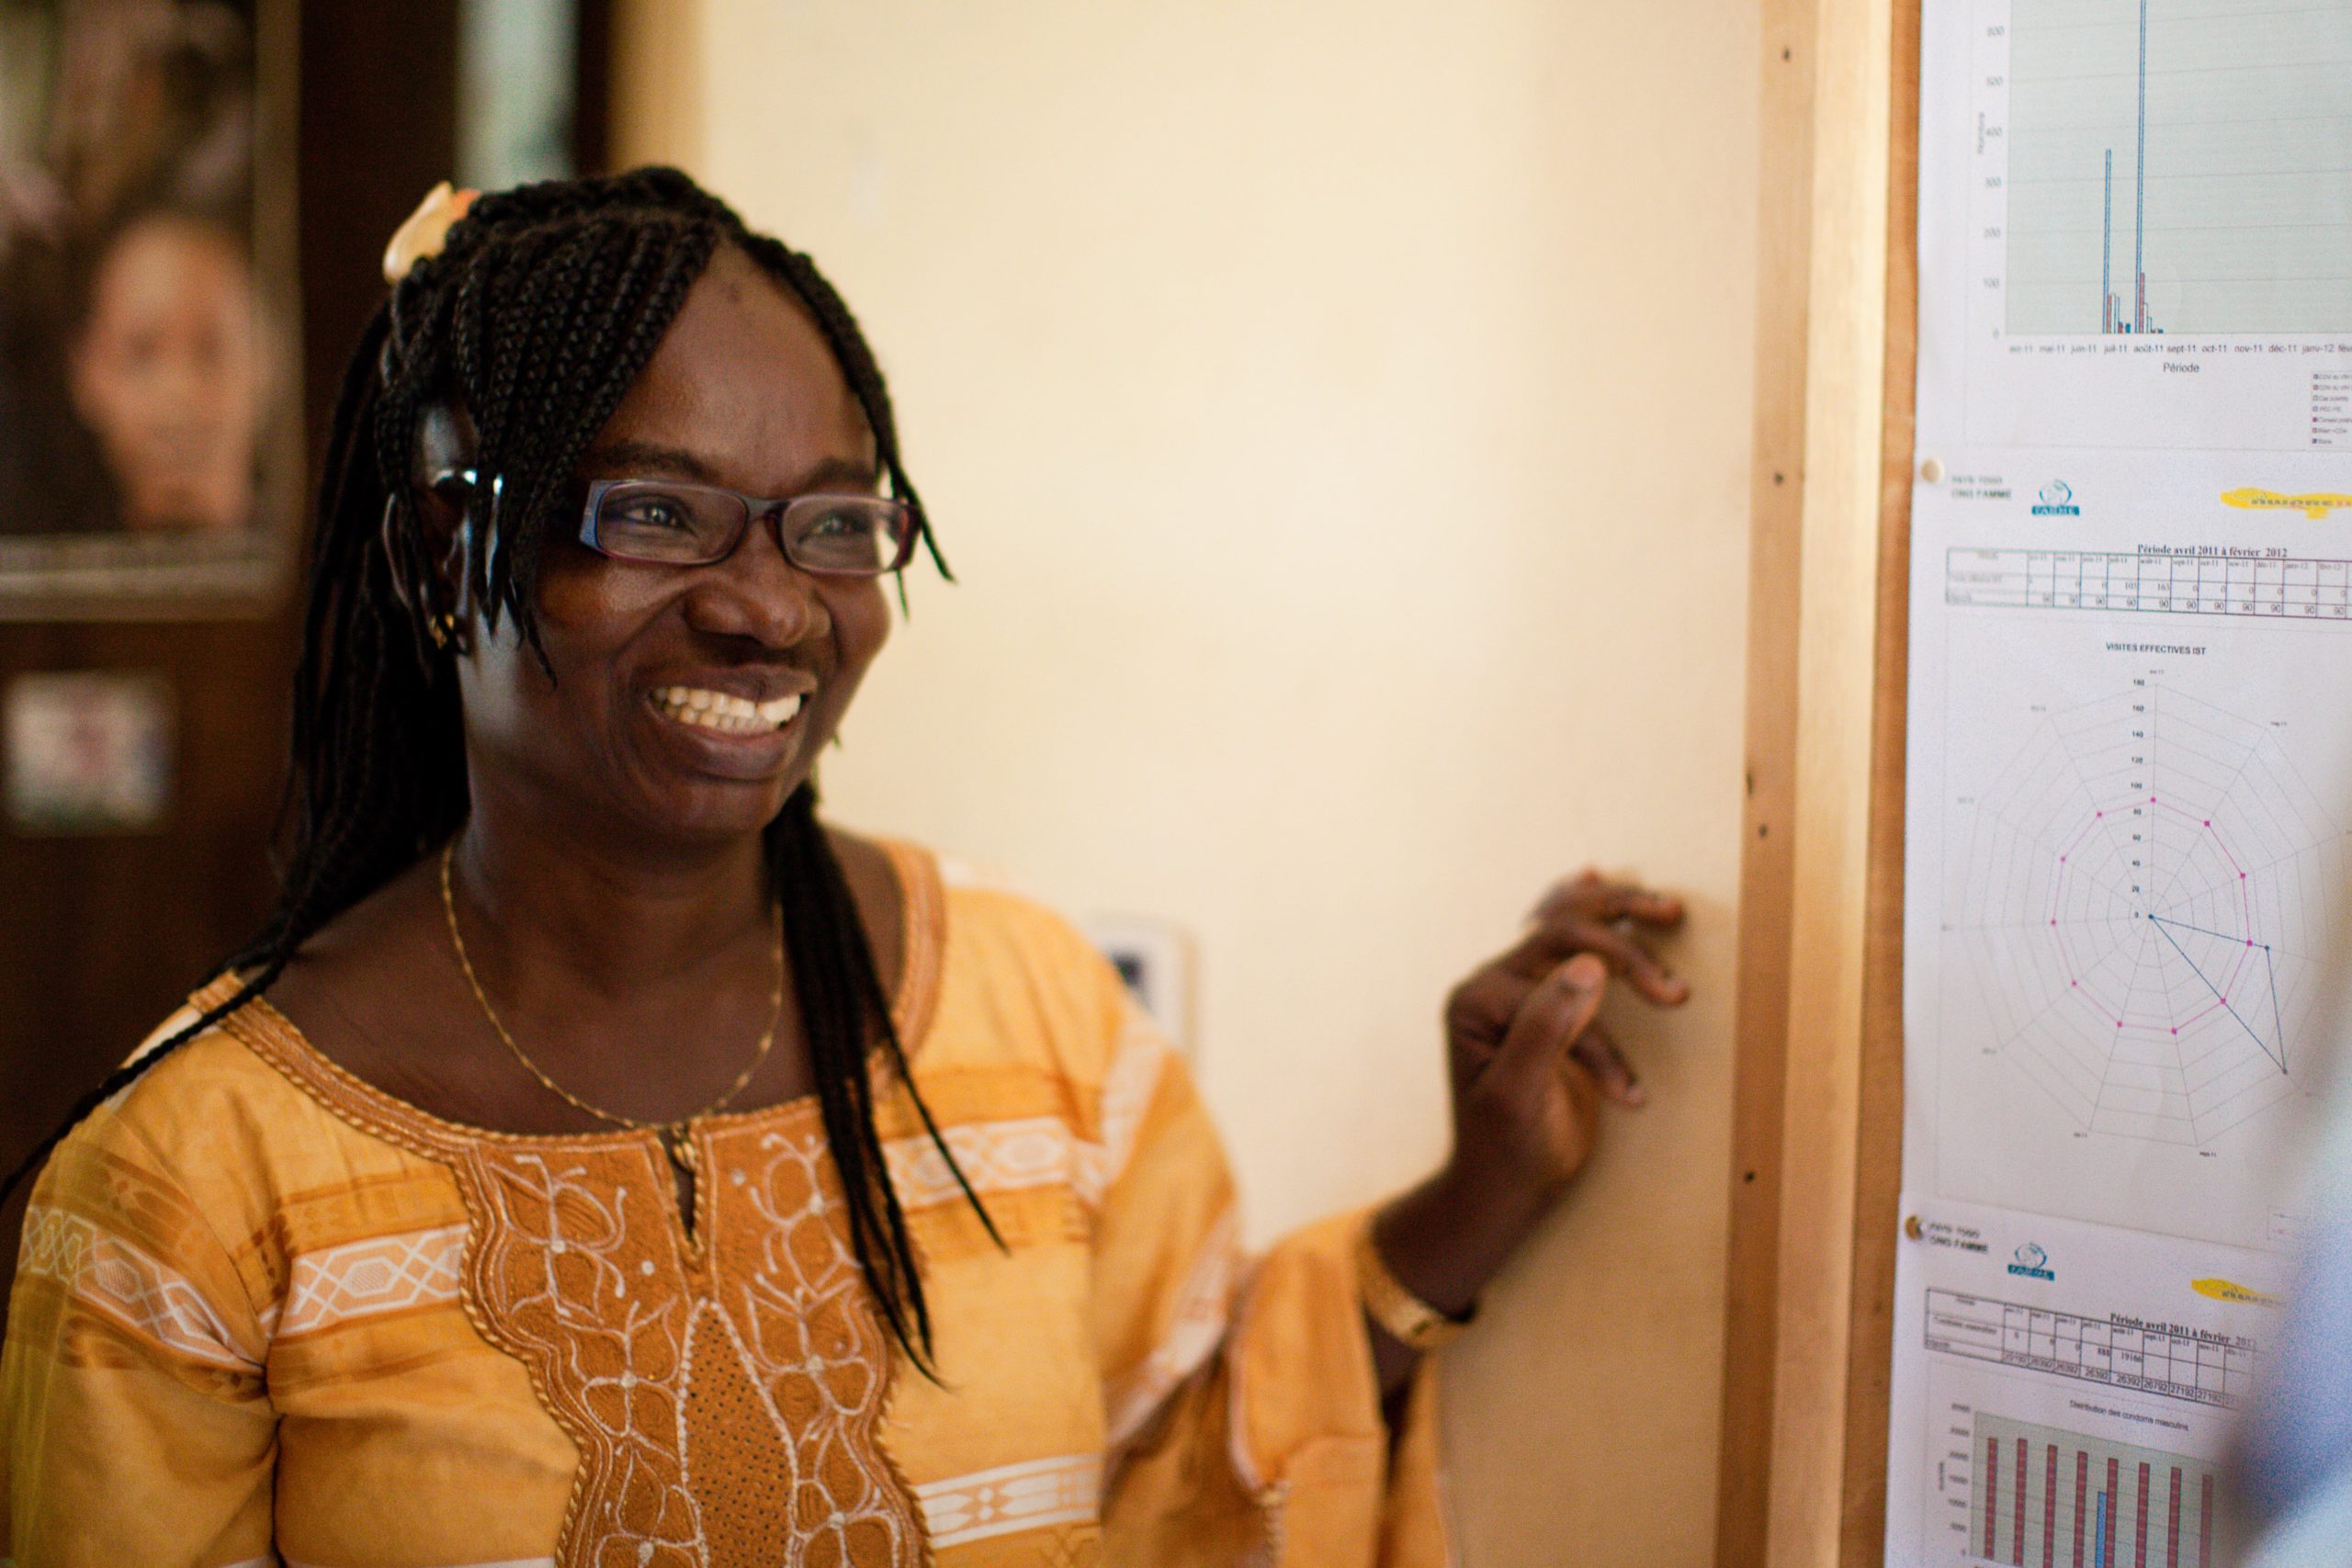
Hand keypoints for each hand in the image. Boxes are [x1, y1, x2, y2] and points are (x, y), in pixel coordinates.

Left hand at [1442, 871, 1687, 1200]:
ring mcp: (1518, 992)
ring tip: (1669, 912)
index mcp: (1480, 999)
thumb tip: (1588, 964)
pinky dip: (1588, 917)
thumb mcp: (1519, 1096)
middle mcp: (1494, 985)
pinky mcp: (1544, 1005)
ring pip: (1568, 928)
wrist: (1502, 1188)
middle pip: (1563, 932)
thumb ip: (1545, 1029)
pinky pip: (1564, 943)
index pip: (1553, 965)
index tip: (1644, 1052)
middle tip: (1675, 980)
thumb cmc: (1506, 1150)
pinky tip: (1590, 879)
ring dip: (1621, 923)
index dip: (1608, 998)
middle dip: (1626, 950)